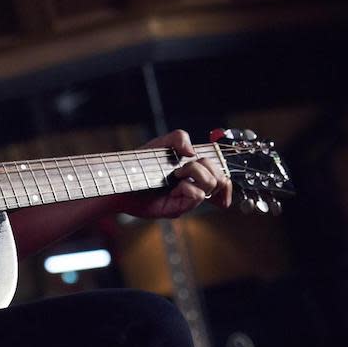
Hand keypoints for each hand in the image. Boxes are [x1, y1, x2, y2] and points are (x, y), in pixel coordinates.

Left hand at [116, 129, 231, 218]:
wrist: (121, 179)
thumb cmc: (140, 163)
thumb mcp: (161, 143)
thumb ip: (179, 137)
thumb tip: (193, 151)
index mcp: (193, 175)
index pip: (221, 180)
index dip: (226, 181)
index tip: (220, 176)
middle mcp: (192, 188)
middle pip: (220, 179)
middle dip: (207, 166)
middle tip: (184, 165)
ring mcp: (185, 200)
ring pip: (210, 185)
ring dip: (195, 172)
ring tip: (176, 173)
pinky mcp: (177, 208)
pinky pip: (196, 196)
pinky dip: (189, 186)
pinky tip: (175, 184)